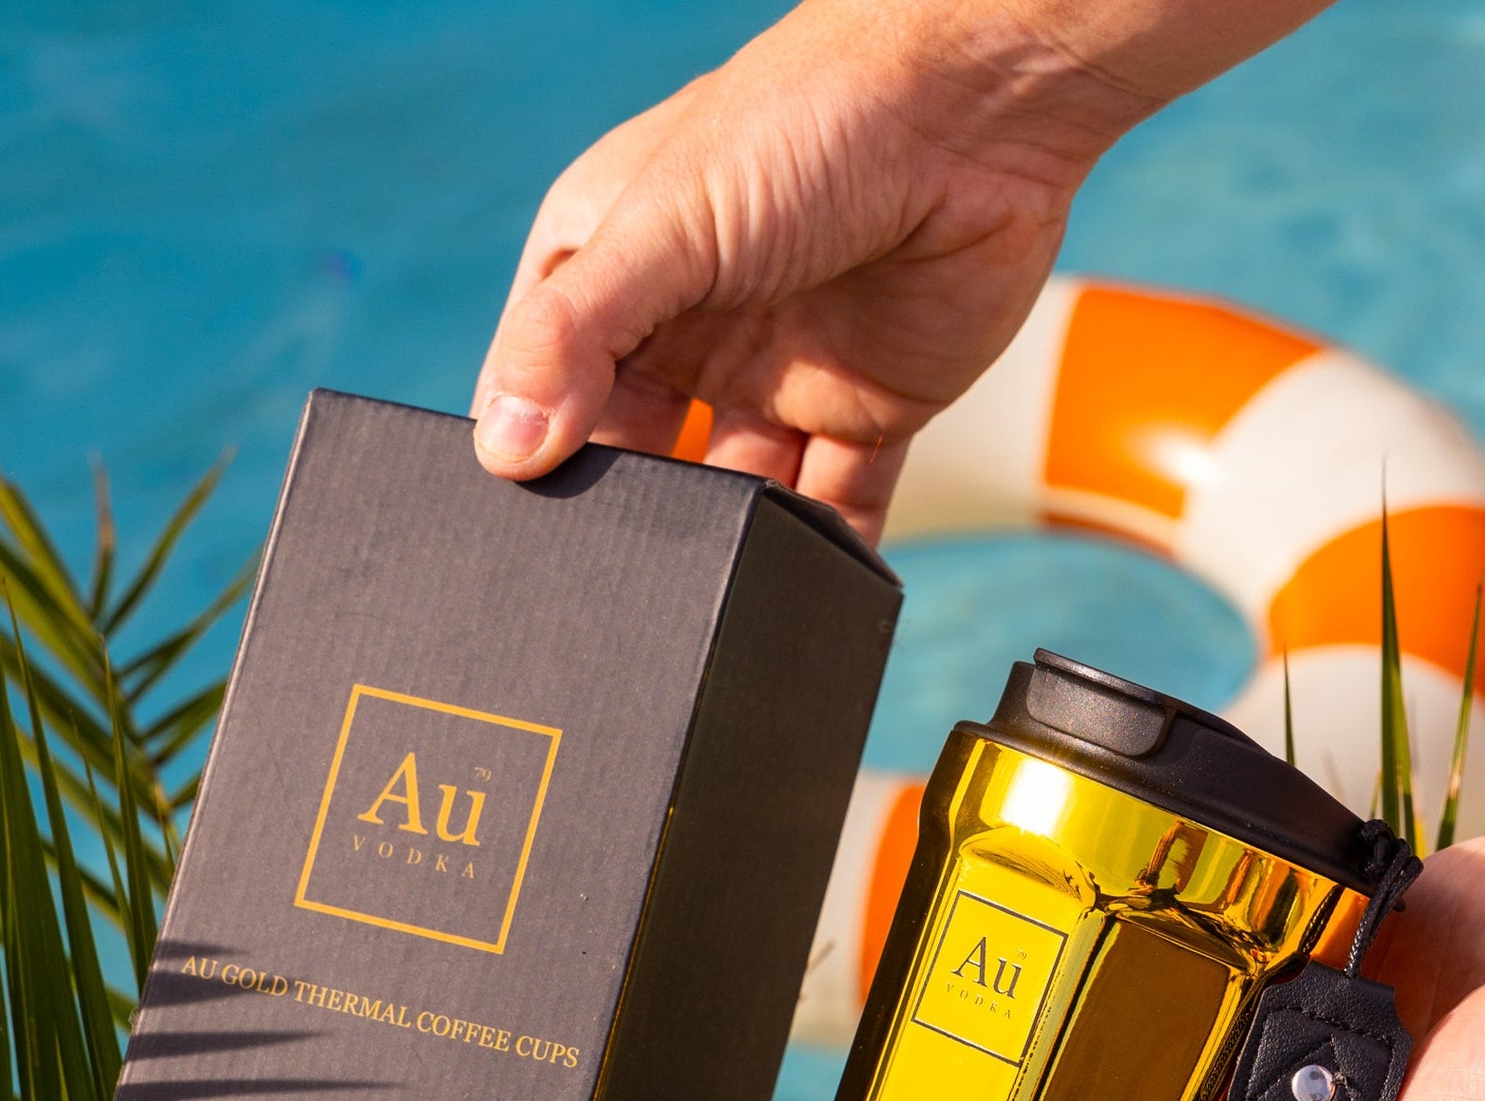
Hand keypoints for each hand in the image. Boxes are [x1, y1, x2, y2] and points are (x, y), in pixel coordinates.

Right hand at [471, 0, 1332, 538]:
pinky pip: (836, 508)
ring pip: (733, 496)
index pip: (546, 383)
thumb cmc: (811, 121)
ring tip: (706, 605)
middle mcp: (689, 329)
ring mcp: (777, 376)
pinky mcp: (866, 411)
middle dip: (628, 518)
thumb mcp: (664, 225)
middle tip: (617, 588)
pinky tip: (803, 606)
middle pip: (635, 457)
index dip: (532, 450)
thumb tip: (505, 450)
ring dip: (725, 549)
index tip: (524, 531)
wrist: (979, 109)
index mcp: (615, 267)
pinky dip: (825, 559)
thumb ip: (576, 335)